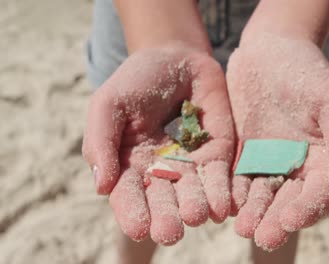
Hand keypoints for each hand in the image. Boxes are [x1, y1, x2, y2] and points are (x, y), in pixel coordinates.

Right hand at [82, 46, 233, 244]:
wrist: (176, 58)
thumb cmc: (136, 81)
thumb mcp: (108, 104)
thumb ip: (101, 142)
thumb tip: (101, 187)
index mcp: (128, 167)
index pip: (128, 197)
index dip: (132, 214)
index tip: (139, 228)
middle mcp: (159, 174)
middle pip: (162, 203)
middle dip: (166, 218)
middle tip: (170, 231)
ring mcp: (190, 166)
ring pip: (193, 195)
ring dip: (195, 208)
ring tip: (196, 215)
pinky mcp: (217, 155)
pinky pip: (220, 178)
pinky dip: (222, 194)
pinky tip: (223, 208)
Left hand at [226, 33, 328, 250]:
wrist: (270, 50)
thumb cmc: (308, 72)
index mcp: (326, 160)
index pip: (319, 194)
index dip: (306, 210)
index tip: (290, 220)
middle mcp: (298, 167)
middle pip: (288, 202)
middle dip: (276, 220)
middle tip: (262, 236)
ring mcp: (269, 162)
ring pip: (261, 195)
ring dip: (253, 213)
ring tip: (243, 227)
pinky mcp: (243, 155)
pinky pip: (237, 179)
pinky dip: (233, 193)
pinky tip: (225, 204)